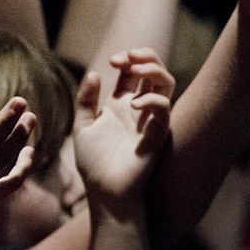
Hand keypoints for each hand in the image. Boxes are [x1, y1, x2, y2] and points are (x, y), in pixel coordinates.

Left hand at [73, 50, 172, 206]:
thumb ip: (86, 100)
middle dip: (145, 56)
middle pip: (154, 71)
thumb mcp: (83, 127)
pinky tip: (133, 103)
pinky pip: (165, 109)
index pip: (132, 72)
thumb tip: (94, 73)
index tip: (113, 61)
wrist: (104, 192)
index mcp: (121, 104)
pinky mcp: (157, 134)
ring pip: (166, 84)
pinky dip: (152, 99)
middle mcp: (139, 108)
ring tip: (134, 69)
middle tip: (126, 58)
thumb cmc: (94, 163)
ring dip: (154, 69)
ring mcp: (150, 120)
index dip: (127, 59)